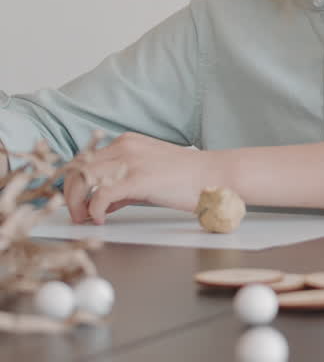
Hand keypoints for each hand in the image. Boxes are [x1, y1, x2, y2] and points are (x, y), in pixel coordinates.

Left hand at [62, 133, 212, 223]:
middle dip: (69, 194)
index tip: (75, 202)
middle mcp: (125, 147)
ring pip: (82, 178)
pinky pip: (101, 195)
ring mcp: (131, 161)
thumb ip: (123, 185)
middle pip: (77, 168)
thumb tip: (101, 203)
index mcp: (127, 142)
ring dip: (76, 202)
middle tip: (75, 214)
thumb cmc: (189, 178)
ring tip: (83, 219)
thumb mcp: (149, 175)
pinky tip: (102, 219)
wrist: (216, 176)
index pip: (84, 159)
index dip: (74, 183)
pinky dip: (94, 210)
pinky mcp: (138, 179)